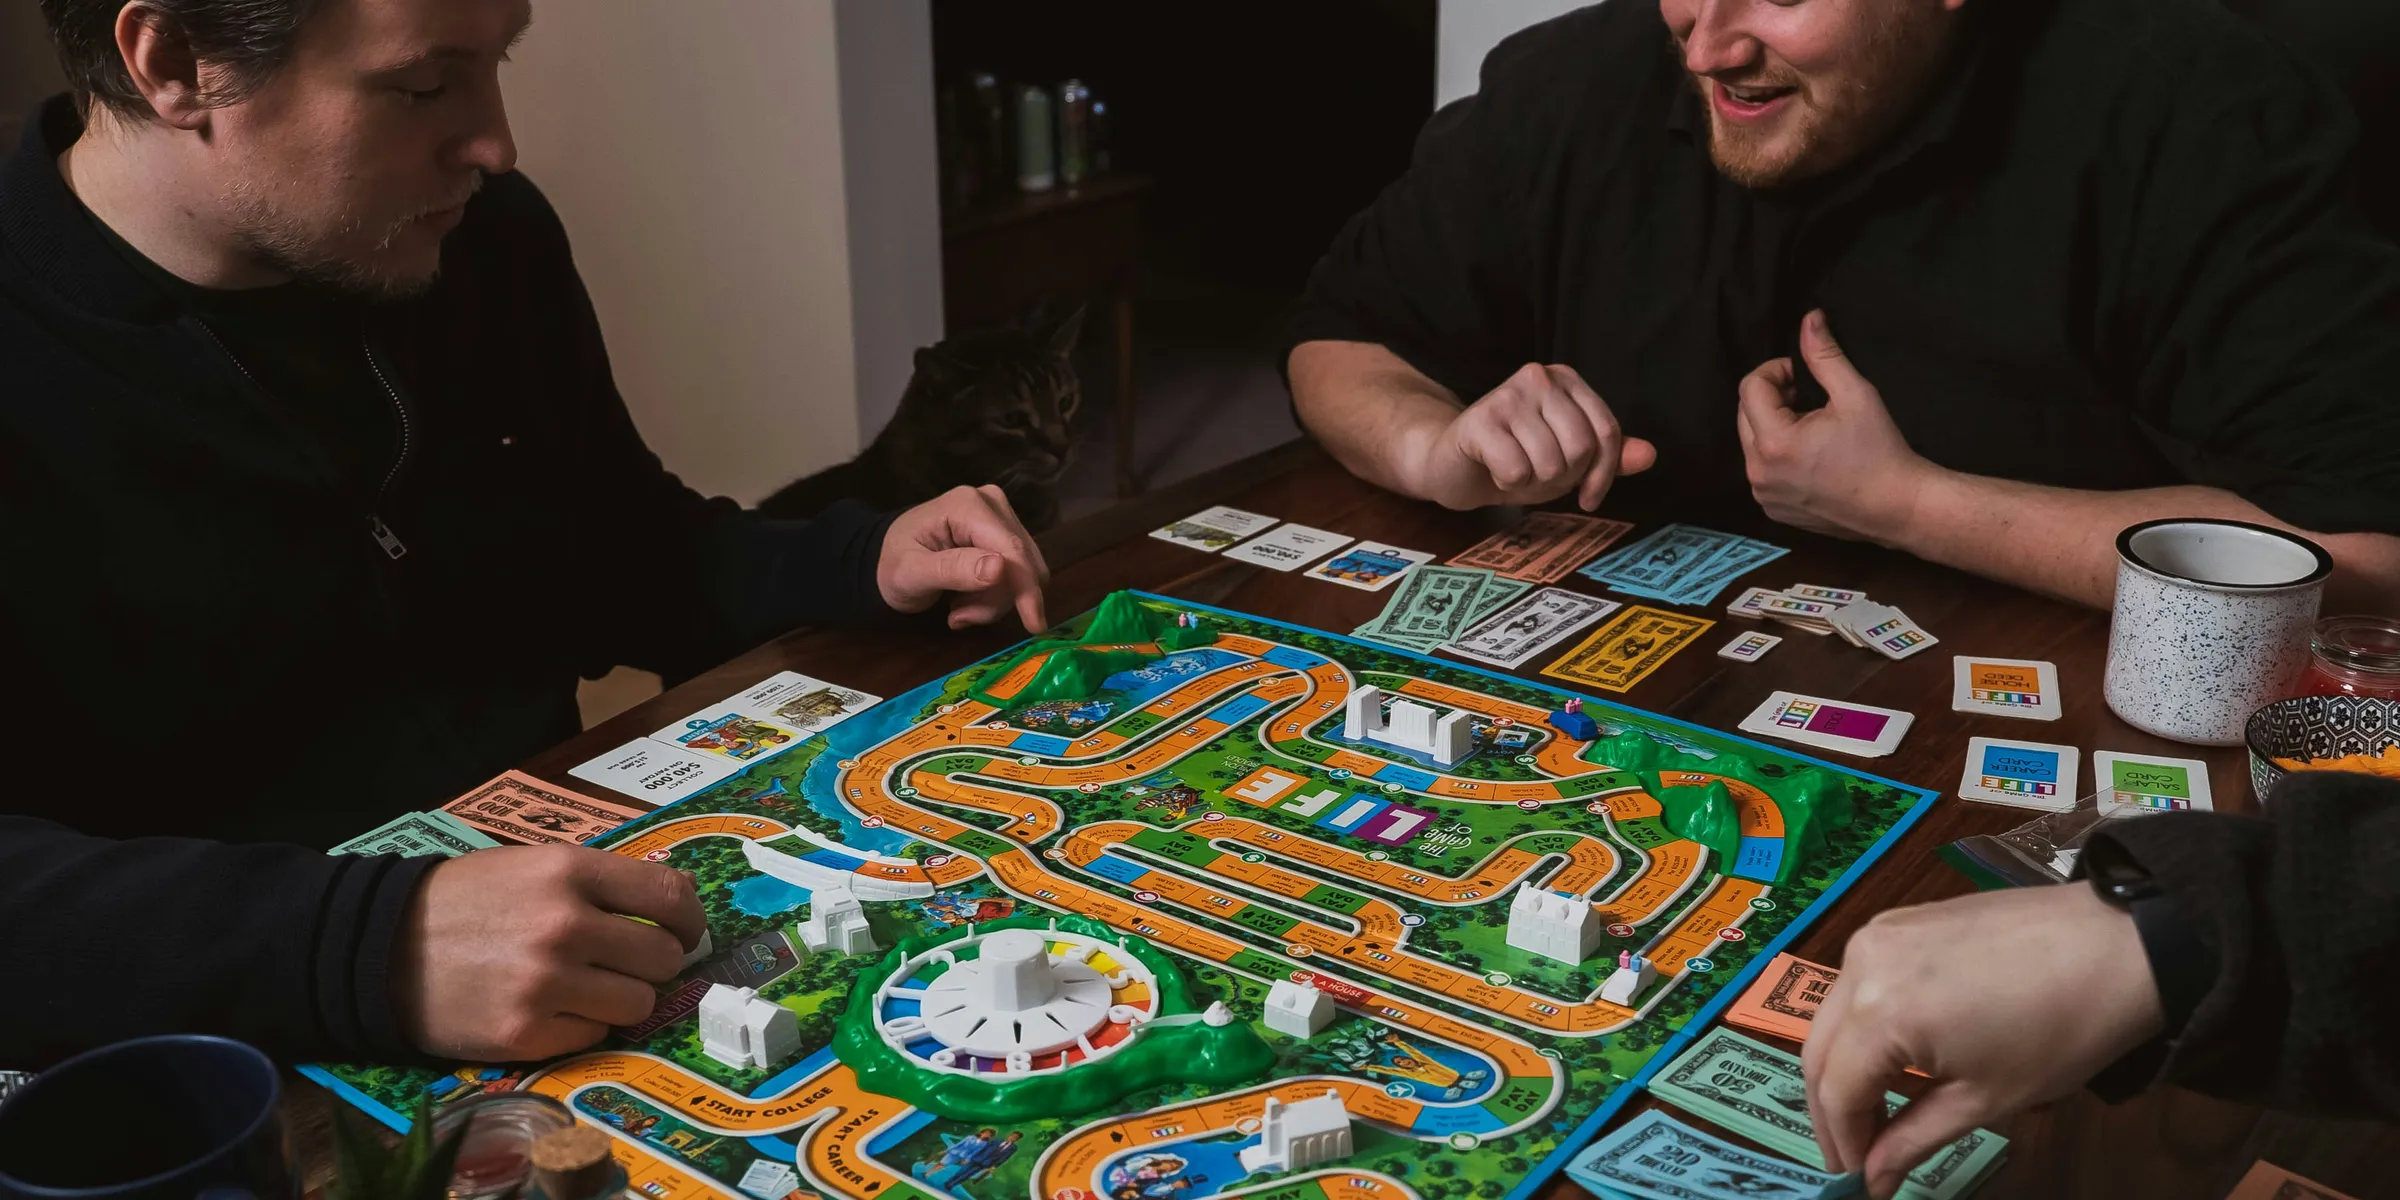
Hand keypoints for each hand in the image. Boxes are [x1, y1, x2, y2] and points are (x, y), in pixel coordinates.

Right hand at [391, 845, 703, 1060]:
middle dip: (654, 962)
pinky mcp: (526, 1033)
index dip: (690, 917)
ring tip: (587, 987)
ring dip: (622, 998)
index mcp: (569, 872)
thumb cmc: (467, 902)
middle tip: (626, 962)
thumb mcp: (534, 865)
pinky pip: (595, 1034)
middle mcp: (565, 926)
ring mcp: (546, 983)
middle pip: (664, 956)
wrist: (382, 947)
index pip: (670, 895)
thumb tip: (678, 899)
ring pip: (639, 1003)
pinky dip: (583, 1025)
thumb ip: (603, 880)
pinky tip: (550, 1008)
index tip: (686, 930)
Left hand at [879, 484, 1050, 631]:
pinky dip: (994, 595)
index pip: (1012, 550)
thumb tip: (1000, 568)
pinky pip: (1018, 573)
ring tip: (957, 607)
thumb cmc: (891, 564)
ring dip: (993, 600)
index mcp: (968, 506)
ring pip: (1024, 572)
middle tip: (959, 616)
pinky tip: (966, 598)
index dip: (1026, 589)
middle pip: (1022, 563)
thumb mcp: (911, 574)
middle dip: (996, 599)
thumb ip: (953, 570)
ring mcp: (1001, 515)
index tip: (1034, 626)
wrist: (884, 556)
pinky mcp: (1005, 531)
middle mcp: (992, 503)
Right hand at [1408, 363, 1655, 510]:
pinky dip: (1508, 483)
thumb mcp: (1569, 459)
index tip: (1589, 497)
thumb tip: (1650, 456)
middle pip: (1581, 448)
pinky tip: (1495, 470)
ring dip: (1534, 483)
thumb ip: (1608, 456)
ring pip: (1550, 462)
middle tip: (1538, 475)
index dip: (1604, 474)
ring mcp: (1507, 395)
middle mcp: (1539, 377)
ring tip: (1516, 471)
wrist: (1453, 465)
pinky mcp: (1479, 420)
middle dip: (1563, 477)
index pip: (1607, 431)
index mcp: (1566, 379)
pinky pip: (1517, 470)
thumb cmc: (1515, 458)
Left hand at [1737, 310, 1940, 542]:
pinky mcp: (1771, 509)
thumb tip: (1809, 319)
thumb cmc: (1880, 450)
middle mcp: (1758, 472)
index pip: (1750, 386)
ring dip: (1774, 425)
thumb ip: (1824, 356)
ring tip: (1813, 428)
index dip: (1777, 371)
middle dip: (1773, 397)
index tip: (1805, 376)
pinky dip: (1777, 455)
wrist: (1897, 507)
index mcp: (1774, 443)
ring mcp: (1763, 494)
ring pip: (1752, 441)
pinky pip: (1761, 469)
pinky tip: (1811, 456)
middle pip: (1745, 413)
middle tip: (1810, 400)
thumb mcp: (1855, 395)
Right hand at [1803, 884, 2164, 1198]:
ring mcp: (1875, 935)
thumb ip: (1915, 1138)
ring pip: (1833, 1016)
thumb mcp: (1986, 1099)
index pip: (1836, 1091)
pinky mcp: (1897, 922)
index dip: (1844, 1143)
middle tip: (1857, 1156)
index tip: (1859, 1180)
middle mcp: (1860, 967)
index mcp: (1881, 1014)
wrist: (2117, 945)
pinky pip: (1857, 983)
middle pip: (1818, 1052)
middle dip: (1833, 1111)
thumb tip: (1874, 1180)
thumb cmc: (2060, 1030)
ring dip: (1844, 1067)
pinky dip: (1863, 1025)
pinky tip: (1893, 1055)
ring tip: (1876, 1111)